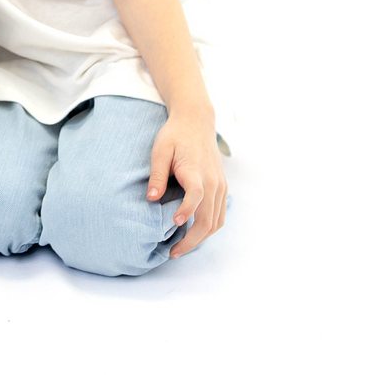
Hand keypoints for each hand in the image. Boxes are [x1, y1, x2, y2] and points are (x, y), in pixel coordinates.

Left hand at [147, 111, 226, 258]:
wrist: (197, 122)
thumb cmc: (175, 136)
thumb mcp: (160, 150)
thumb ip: (157, 175)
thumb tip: (151, 199)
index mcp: (196, 171)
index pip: (196, 195)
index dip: (187, 210)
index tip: (175, 222)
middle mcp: (213, 181)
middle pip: (208, 218)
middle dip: (192, 239)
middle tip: (173, 252)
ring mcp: (220, 186)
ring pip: (217, 221)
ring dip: (201, 238)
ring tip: (181, 248)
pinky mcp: (222, 188)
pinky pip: (220, 215)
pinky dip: (209, 228)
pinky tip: (193, 234)